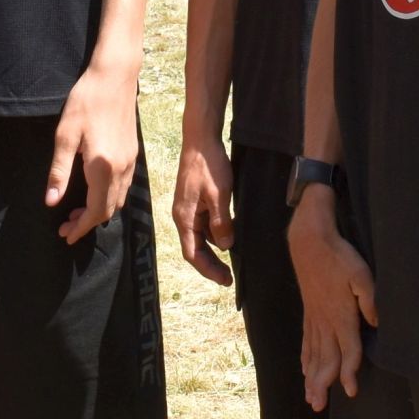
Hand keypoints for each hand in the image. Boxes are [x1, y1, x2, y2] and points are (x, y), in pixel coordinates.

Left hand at [47, 61, 141, 242]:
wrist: (115, 77)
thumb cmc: (86, 101)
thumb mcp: (65, 136)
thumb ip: (59, 172)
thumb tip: (51, 202)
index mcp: (103, 167)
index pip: (95, 210)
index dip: (81, 227)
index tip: (66, 236)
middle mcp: (121, 169)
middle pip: (109, 209)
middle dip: (88, 223)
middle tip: (66, 226)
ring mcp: (130, 161)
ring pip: (119, 199)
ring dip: (99, 211)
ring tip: (77, 212)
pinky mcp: (133, 153)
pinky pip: (124, 187)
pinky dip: (110, 198)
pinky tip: (95, 192)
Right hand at [170, 129, 235, 286]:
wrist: (201, 139)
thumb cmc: (209, 164)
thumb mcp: (220, 195)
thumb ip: (221, 222)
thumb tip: (226, 246)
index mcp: (184, 217)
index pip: (192, 254)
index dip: (208, 269)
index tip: (225, 280)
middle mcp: (183, 216)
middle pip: (196, 248)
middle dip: (212, 264)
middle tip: (230, 276)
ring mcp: (188, 208)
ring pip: (202, 236)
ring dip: (216, 247)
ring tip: (235, 256)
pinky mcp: (195, 201)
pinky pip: (205, 224)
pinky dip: (217, 232)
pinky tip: (231, 232)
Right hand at [290, 188, 375, 410]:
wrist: (309, 240)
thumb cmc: (339, 256)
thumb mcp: (362, 275)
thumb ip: (370, 301)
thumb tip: (378, 323)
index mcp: (341, 315)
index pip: (347, 350)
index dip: (349, 373)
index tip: (351, 391)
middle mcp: (325, 321)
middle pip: (324, 359)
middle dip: (322, 385)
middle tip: (318, 407)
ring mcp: (314, 317)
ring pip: (313, 354)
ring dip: (311, 377)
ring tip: (310, 398)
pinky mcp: (309, 311)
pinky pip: (306, 340)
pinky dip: (305, 358)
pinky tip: (303, 369)